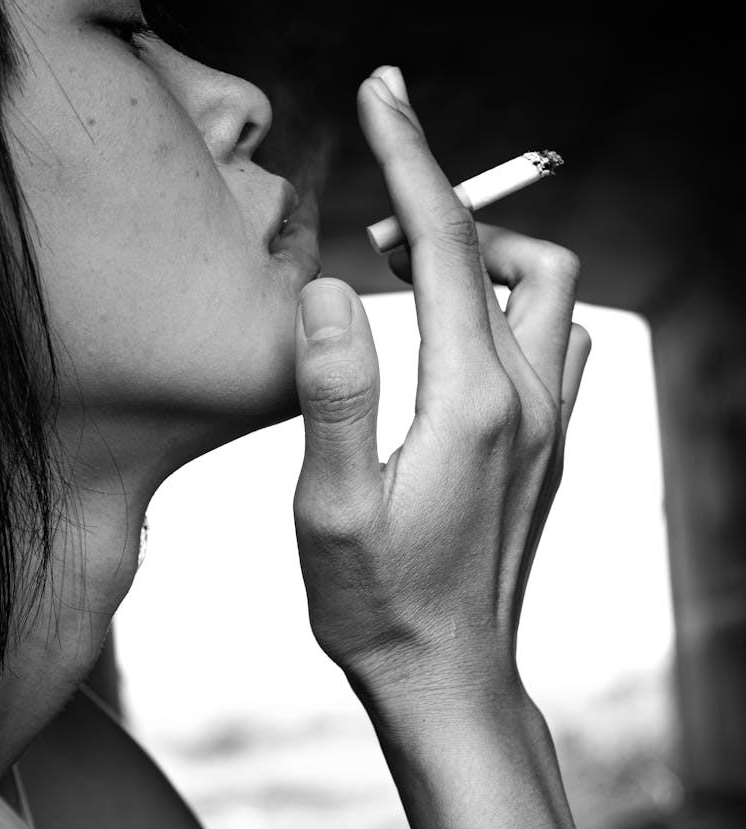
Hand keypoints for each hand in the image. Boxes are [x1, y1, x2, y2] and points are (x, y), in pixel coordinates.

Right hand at [293, 67, 590, 713]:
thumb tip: (332, 289)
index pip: (448, 246)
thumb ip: (335, 391)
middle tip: (379, 230)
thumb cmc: (378, 604)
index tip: (384, 94)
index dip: (411, 159)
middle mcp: (529, 402)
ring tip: (417, 278)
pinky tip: (463, 344)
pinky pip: (555, 345)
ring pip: (552, 297)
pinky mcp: (551, 451)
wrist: (447, 677)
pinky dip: (514, 311)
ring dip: (492, 263)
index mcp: (472, 402)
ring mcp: (551, 428)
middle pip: (518, 255)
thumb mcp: (331, 506)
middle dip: (452, 214)